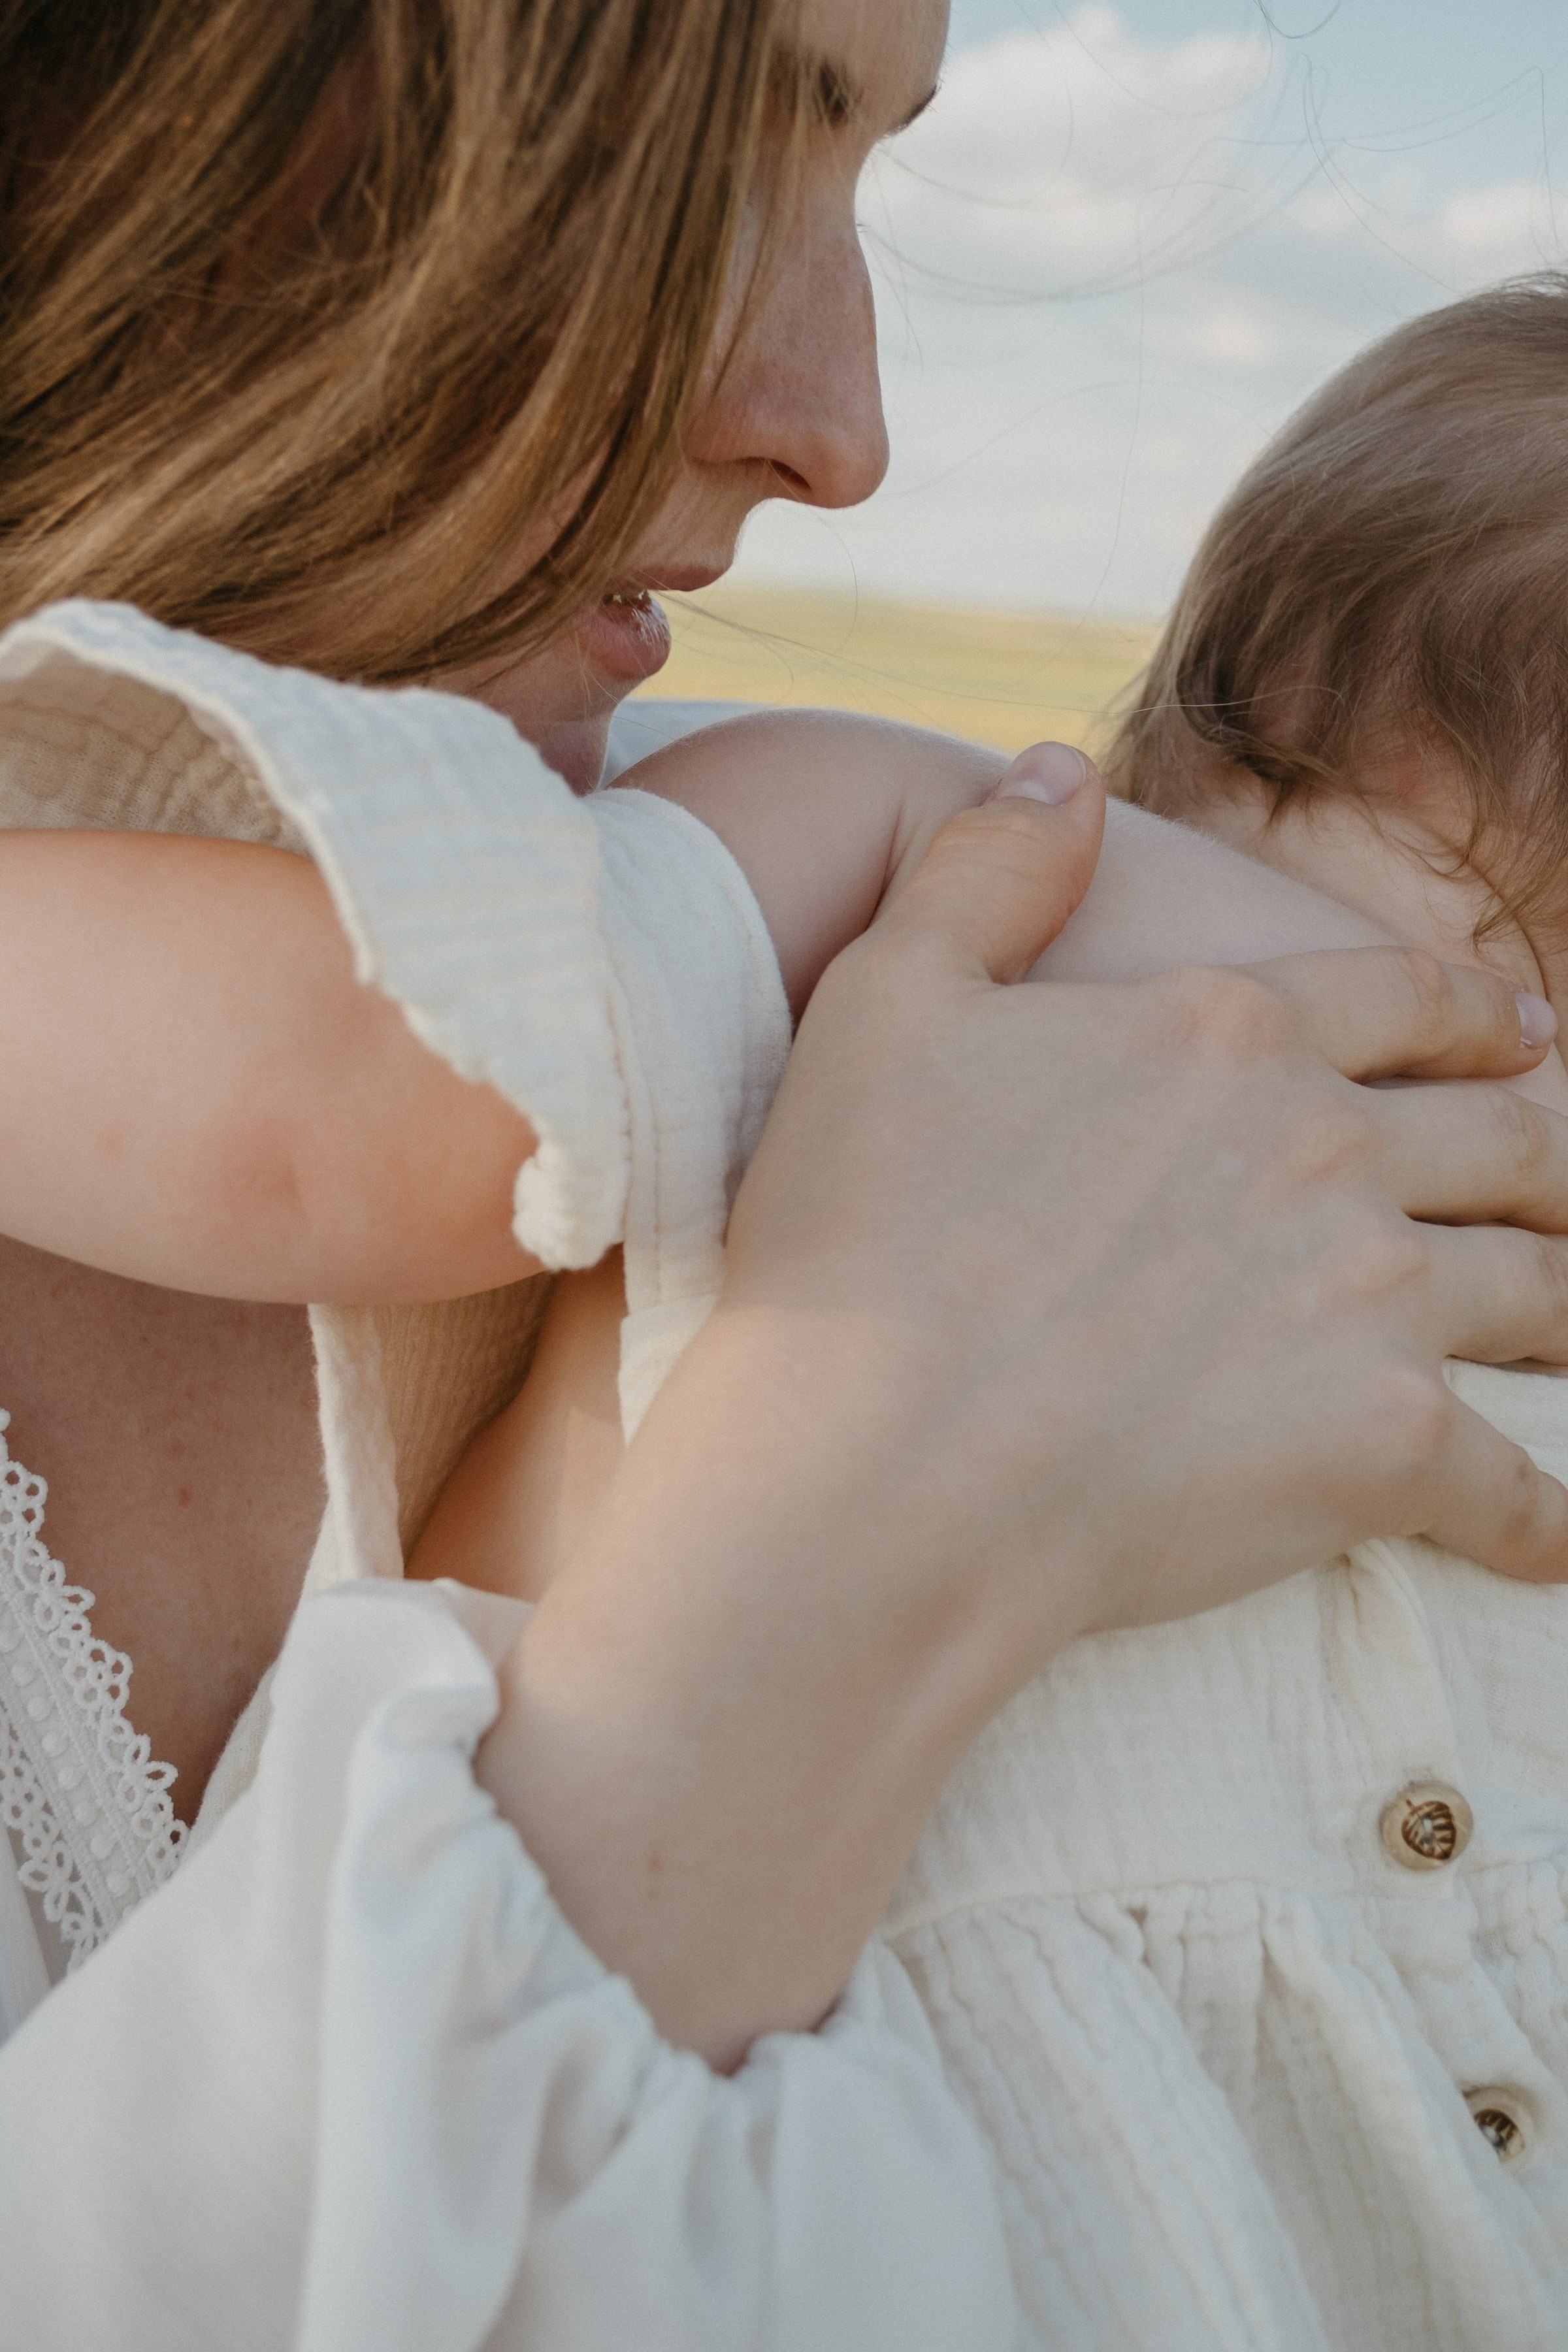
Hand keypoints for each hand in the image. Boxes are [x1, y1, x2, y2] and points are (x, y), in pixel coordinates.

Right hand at [487, 754, 1567, 2060]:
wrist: (877, 1455)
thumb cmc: (858, 1233)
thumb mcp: (884, 1000)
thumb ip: (984, 869)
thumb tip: (1057, 768)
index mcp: (1229, 1030)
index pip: (1403, 998)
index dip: (1469, 1011)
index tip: (1520, 1031)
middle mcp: (1329, 1147)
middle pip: (1502, 1137)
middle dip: (1547, 1153)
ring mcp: (1372, 1296)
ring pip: (1533, 1292)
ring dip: (1561, 1306)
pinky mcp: (1385, 1446)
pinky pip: (1509, 1488)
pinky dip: (1536, 1516)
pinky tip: (1547, 1541)